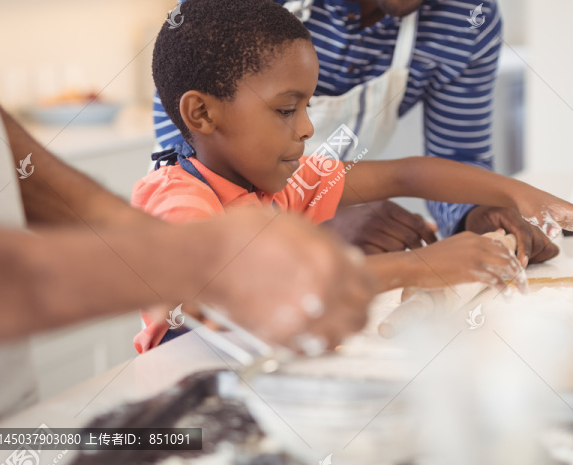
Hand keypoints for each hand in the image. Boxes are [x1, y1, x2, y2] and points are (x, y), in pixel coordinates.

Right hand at [195, 208, 377, 351]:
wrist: (204, 258)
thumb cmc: (241, 234)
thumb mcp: (293, 224)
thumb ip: (326, 244)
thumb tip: (348, 259)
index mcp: (329, 260)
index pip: (369, 286)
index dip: (367, 288)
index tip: (361, 288)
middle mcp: (321, 292)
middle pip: (361, 316)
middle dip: (359, 311)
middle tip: (351, 307)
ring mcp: (300, 318)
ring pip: (341, 338)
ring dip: (341, 330)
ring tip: (332, 322)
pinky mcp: (279, 337)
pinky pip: (312, 349)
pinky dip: (318, 343)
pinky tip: (312, 331)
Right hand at [321, 201, 437, 253]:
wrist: (329, 222)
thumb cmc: (362, 217)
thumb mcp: (383, 210)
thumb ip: (408, 218)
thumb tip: (433, 228)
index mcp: (386, 206)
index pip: (417, 224)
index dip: (429, 236)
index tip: (434, 243)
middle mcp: (377, 218)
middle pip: (410, 239)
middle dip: (417, 248)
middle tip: (418, 253)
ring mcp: (367, 233)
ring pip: (398, 250)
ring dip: (402, 255)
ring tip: (398, 254)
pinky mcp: (359, 247)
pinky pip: (383, 258)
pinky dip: (388, 260)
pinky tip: (386, 257)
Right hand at [407, 231, 526, 292]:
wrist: (414, 265)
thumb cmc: (428, 261)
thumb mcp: (450, 249)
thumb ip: (466, 250)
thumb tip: (476, 261)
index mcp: (472, 236)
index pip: (500, 245)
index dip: (511, 258)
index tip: (516, 270)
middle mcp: (477, 243)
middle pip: (508, 255)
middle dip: (519, 270)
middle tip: (524, 284)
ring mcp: (475, 256)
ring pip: (507, 266)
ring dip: (518, 280)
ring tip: (523, 291)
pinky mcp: (471, 271)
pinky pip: (496, 280)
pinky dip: (505, 289)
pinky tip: (507, 297)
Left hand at [463, 206, 559, 265]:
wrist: (484, 213)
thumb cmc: (480, 221)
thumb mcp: (477, 227)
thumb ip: (488, 238)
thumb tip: (499, 252)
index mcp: (510, 213)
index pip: (524, 230)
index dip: (524, 248)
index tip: (522, 264)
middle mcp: (527, 217)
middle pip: (537, 240)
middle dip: (528, 257)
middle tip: (514, 266)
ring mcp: (536, 226)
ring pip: (545, 245)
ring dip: (534, 258)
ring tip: (518, 262)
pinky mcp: (540, 234)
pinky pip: (550, 248)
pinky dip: (542, 257)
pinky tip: (528, 259)